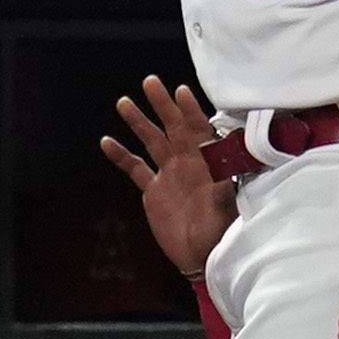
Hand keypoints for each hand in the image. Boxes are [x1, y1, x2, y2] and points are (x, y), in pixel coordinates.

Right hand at [98, 75, 233, 277]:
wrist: (201, 256)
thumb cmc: (220, 232)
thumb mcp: (227, 206)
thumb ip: (227, 180)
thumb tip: (231, 160)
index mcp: (206, 163)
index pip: (198, 129)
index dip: (190, 110)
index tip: (181, 91)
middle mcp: (186, 163)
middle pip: (172, 127)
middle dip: (161, 105)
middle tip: (151, 82)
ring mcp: (168, 174)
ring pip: (152, 141)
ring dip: (139, 122)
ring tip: (124, 102)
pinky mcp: (153, 190)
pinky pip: (135, 168)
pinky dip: (121, 155)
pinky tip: (107, 141)